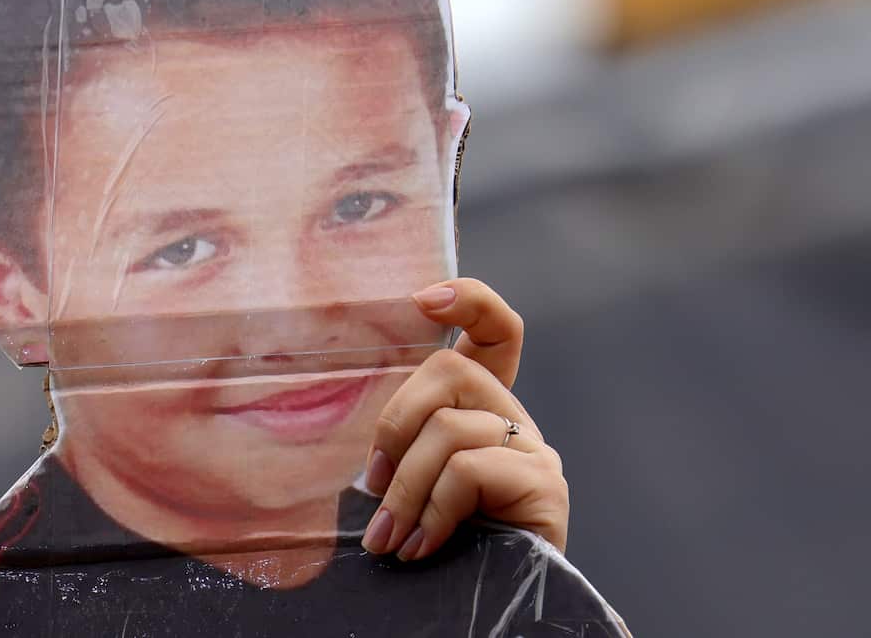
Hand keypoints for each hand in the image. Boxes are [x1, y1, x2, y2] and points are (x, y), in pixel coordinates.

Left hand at [360, 278, 567, 559]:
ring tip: (389, 537)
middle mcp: (515, 419)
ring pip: (450, 429)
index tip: (422, 299)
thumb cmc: (443, 546)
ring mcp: (536, 451)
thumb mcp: (413, 486)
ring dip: (405, 488)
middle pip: (453, 370)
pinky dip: (432, 510)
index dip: (469, 301)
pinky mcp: (544, 486)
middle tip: (373, 485)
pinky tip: (423, 546)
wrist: (492, 612)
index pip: (495, 331)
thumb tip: (361, 460)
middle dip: (396, 423)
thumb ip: (403, 451)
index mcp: (483, 409)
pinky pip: (467, 469)